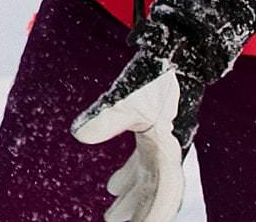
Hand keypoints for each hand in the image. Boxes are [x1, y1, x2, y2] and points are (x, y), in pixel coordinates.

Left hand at [70, 55, 185, 221]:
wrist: (176, 50)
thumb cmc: (156, 74)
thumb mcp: (129, 96)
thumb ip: (106, 117)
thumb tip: (79, 136)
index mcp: (168, 148)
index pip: (166, 192)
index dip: (153, 213)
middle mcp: (169, 151)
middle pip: (156, 194)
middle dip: (138, 214)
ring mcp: (164, 144)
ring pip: (149, 182)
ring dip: (132, 200)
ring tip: (110, 217)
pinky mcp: (156, 135)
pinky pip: (144, 166)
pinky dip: (129, 178)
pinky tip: (112, 187)